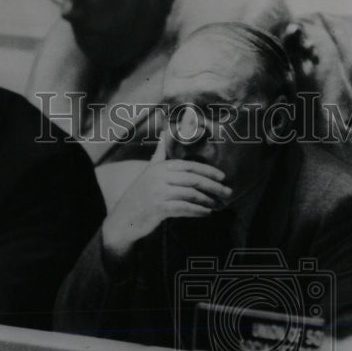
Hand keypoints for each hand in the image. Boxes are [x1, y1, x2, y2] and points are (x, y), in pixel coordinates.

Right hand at [100, 136, 231, 259]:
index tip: (222, 177)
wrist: (123, 217)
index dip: (208, 171)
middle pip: (193, 180)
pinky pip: (184, 209)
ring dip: (207, 200)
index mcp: (160, 167)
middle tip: (228, 193)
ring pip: (190, 195)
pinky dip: (197, 211)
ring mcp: (158, 193)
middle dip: (213, 186)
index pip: (189, 166)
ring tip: (217, 205)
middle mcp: (159, 178)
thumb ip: (159, 154)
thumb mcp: (148, 171)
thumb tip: (164, 133)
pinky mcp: (159, 209)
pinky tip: (206, 213)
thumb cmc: (139, 194)